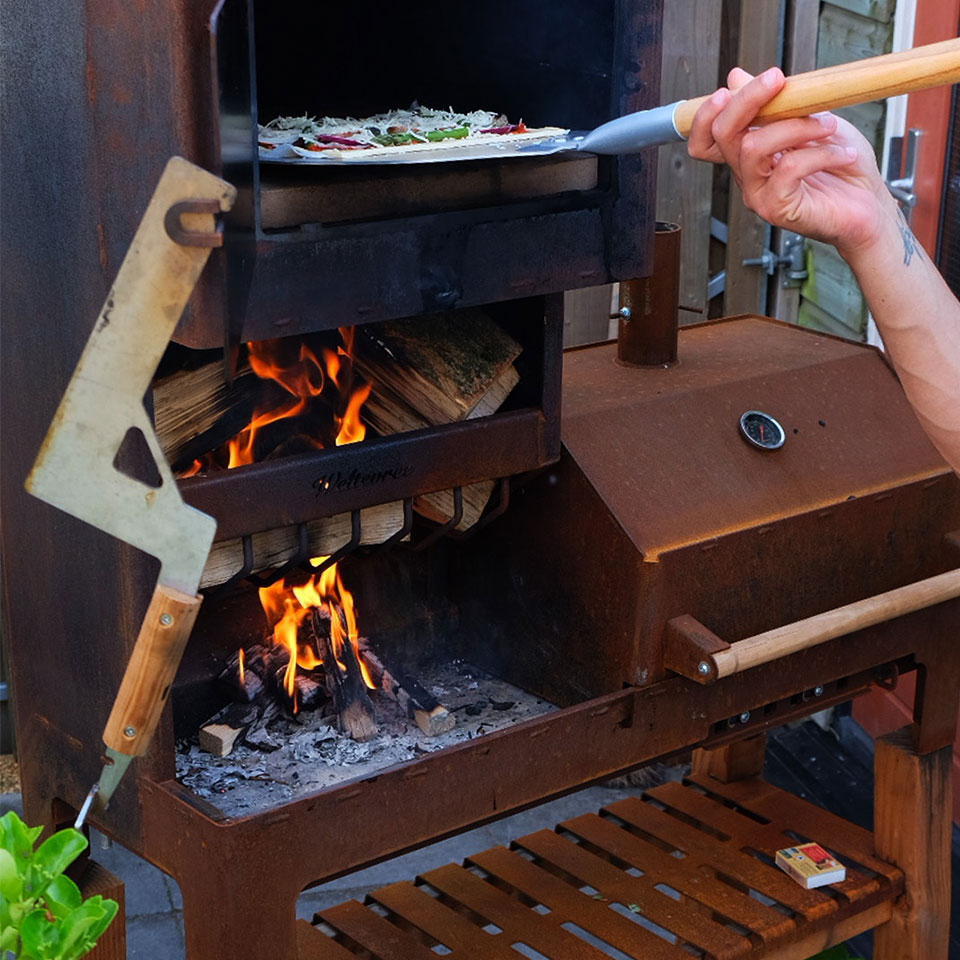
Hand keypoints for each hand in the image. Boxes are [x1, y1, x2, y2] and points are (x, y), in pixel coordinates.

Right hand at [688, 67, 896, 258]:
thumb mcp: (810, 119)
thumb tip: (736, 77)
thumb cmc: (842, 165)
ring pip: (754, 147)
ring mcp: (759, 195)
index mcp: (749, 155)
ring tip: (828, 125)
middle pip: (723, 135)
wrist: (869, 204)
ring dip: (796, 126)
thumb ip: (774, 103)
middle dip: (748, 99)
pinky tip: (843, 154)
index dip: (705, 115)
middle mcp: (747, 176)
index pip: (706, 140)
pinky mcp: (777, 209)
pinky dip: (820, 153)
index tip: (728, 89)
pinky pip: (788, 169)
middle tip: (778, 79)